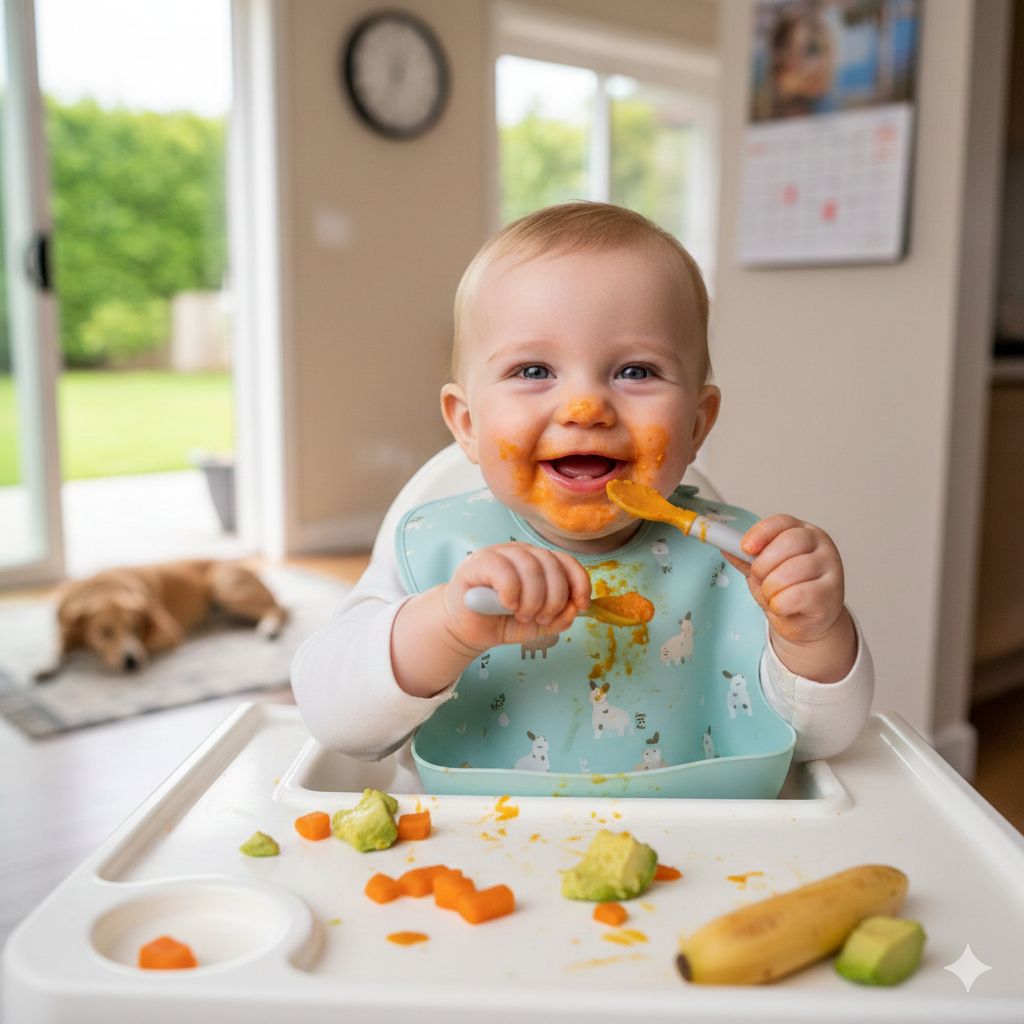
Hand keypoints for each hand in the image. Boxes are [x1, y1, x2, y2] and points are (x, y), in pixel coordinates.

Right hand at [441, 543, 591, 654]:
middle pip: (551, 566)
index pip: (567, 562)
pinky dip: (512, 592)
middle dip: (554, 599)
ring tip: (522, 616)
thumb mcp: (538, 624)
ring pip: (531, 567)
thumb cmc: (501, 621)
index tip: (581, 606)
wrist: (467, 629)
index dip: (579, 582)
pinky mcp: (478, 563)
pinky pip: (504, 571)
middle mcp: (522, 553)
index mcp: (539, 562)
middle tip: (541, 619)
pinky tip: (508, 605)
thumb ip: (559, 617)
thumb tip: (575, 609)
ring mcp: (500, 554)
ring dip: (533, 600)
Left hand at [723, 515, 855, 681]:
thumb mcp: (763, 571)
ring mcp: (831, 568)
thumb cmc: (787, 590)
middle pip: (789, 542)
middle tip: (760, 578)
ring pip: (792, 570)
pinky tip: (783, 607)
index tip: (745, 547)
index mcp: (803, 532)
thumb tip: (726, 547)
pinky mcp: (831, 593)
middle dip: (764, 564)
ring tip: (773, 596)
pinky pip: (799, 595)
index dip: (761, 533)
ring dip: (771, 588)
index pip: (782, 522)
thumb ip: (746, 558)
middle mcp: (821, 545)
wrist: (807, 622)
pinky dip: (781, 604)